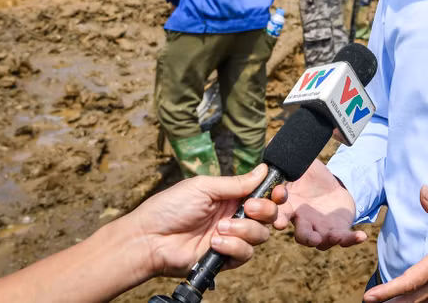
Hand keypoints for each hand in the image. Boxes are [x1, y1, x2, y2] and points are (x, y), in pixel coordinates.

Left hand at [130, 163, 286, 276]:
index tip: (278, 192)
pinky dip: (233, 247)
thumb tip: (264, 169)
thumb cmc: (170, 208)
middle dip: (264, 210)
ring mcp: (231, 238)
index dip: (274, 193)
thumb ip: (237, 183)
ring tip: (220, 228)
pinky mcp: (225, 258)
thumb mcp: (204, 187)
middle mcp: (235, 216)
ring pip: (260, 235)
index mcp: (231, 196)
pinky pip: (245, 254)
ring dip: (244, 230)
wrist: (149, 239)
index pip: (262, 193)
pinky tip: (215, 243)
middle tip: (249, 208)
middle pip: (269, 215)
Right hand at [273, 159, 366, 249]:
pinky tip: (361, 236)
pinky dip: (351, 239)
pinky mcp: (339, 230)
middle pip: (301, 235)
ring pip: (321, 241)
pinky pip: (344, 238)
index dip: (278, 218)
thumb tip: (271, 141)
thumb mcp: (301, 164)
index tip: (279, 221)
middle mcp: (303, 221)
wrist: (332, 186)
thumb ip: (288, 157)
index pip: (280, 214)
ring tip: (334, 237)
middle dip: (305, 237)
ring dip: (327, 240)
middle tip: (310, 237)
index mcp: (290, 207)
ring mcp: (321, 229)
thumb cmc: (311, 177)